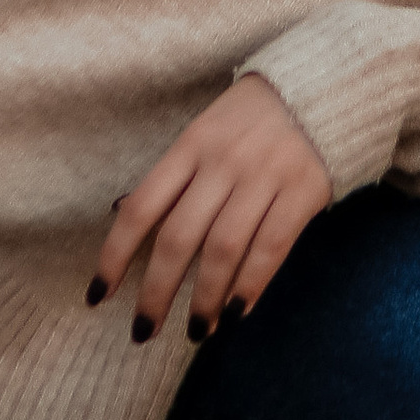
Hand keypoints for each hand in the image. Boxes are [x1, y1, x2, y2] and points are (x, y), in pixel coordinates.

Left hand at [89, 76, 330, 342]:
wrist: (321, 86)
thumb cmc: (250, 119)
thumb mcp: (204, 132)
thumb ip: (172, 176)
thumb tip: (120, 215)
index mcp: (190, 146)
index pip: (141, 208)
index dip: (115, 255)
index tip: (97, 295)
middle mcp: (222, 162)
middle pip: (179, 237)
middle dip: (157, 292)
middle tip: (143, 332)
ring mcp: (263, 177)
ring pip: (223, 249)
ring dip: (205, 299)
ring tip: (196, 331)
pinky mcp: (302, 191)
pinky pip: (271, 247)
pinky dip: (251, 284)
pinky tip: (237, 313)